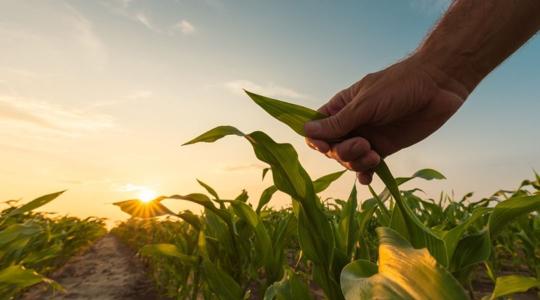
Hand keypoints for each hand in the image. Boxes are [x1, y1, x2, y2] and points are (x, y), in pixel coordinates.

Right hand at [304, 55, 468, 183]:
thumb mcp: (366, 104)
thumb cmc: (399, 86)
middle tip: (363, 144)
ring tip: (374, 156)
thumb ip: (339, 122)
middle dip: (342, 152)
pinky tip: (368, 178)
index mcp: (342, 107)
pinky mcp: (385, 148)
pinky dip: (365, 174)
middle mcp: (352, 124)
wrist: (438, 86)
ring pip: (349, 160)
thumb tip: (307, 132)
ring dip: (356, 163)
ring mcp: (368, 137)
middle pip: (331, 148)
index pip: (317, 128)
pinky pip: (368, 167)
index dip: (317, 141)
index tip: (325, 146)